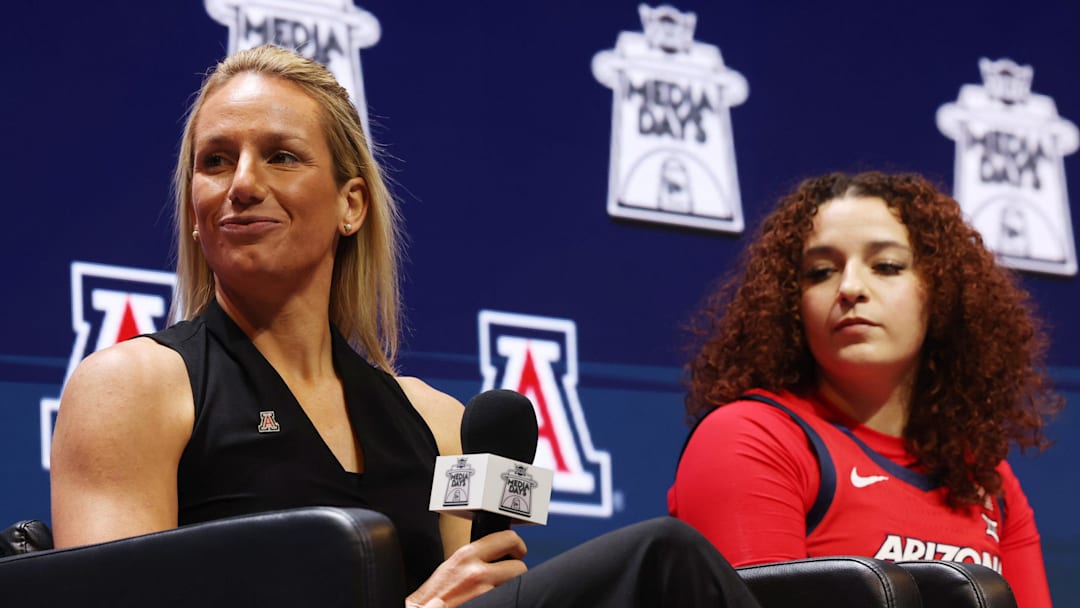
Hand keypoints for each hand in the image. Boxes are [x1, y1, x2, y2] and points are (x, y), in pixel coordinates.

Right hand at [406, 530, 527, 607]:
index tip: (517, 550)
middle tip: (509, 574)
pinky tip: (493, 599)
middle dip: (515, 571)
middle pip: (519, 566)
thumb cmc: (434, 596)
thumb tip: (494, 552)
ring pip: (517, 586)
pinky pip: (507, 599)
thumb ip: (473, 558)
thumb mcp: (451, 566)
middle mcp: (477, 573)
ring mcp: (485, 593)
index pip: (508, 539)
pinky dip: (504, 599)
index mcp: (466, 556)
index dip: (517, 545)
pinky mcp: (491, 605)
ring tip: (497, 589)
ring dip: (510, 587)